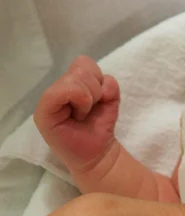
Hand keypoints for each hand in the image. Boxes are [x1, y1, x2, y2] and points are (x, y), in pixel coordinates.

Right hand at [33, 56, 119, 172]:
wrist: (97, 153)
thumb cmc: (100, 125)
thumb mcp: (110, 99)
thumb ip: (109, 86)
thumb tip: (105, 83)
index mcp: (69, 82)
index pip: (83, 62)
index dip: (98, 78)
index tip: (97, 99)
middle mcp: (56, 88)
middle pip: (80, 68)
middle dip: (95, 89)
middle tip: (90, 108)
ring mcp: (47, 101)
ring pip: (74, 77)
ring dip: (89, 96)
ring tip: (84, 113)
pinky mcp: (43, 114)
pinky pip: (60, 91)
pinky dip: (80, 100)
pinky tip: (79, 115)